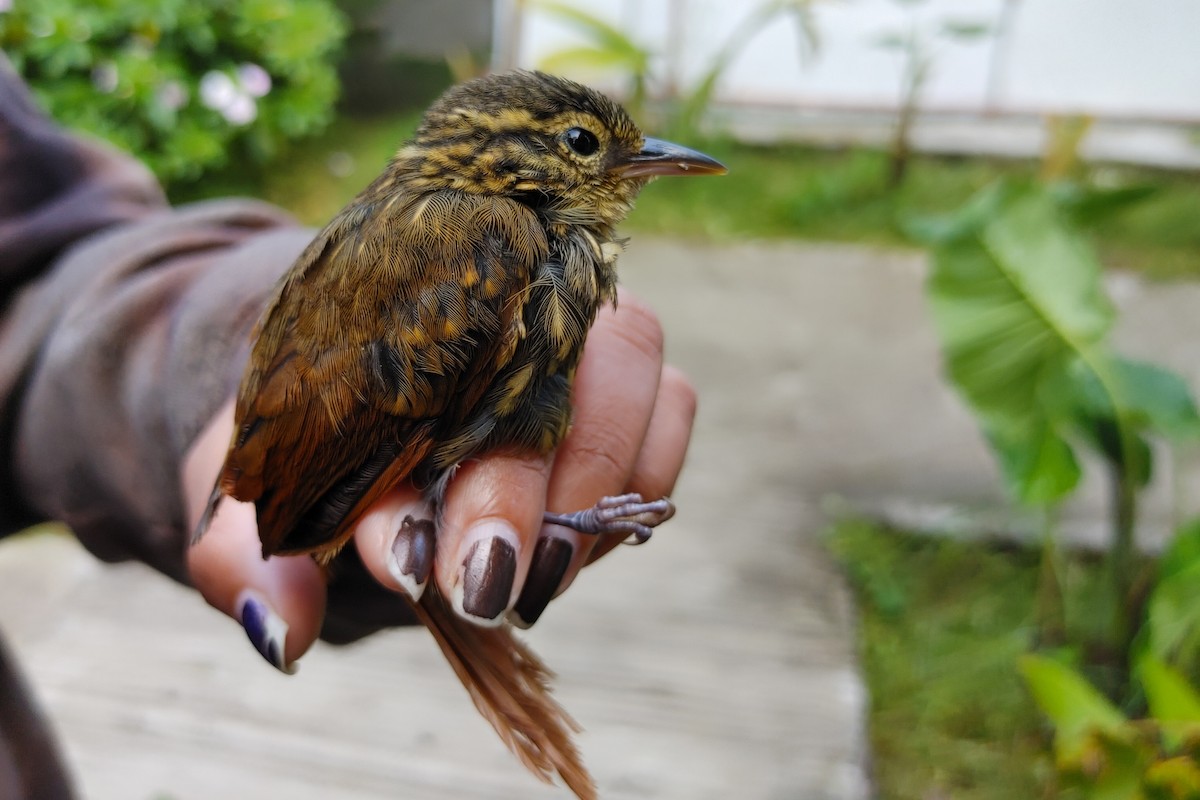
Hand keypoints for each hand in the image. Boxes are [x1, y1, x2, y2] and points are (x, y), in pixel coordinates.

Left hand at [181, 287, 695, 669]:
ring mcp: (579, 340)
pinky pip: (674, 408)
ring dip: (596, 485)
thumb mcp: (256, 501)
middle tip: (479, 582)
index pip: (449, 350)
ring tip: (532, 580)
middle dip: (524, 480)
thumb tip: (280, 631)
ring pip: (638, 371)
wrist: (362, 425)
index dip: (436, 456)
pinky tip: (580, 548)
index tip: (403, 556)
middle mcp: (511, 304)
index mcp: (414, 310)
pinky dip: (643, 480)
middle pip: (559, 352)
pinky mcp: (629, 389)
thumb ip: (245, 558)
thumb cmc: (311, 454)